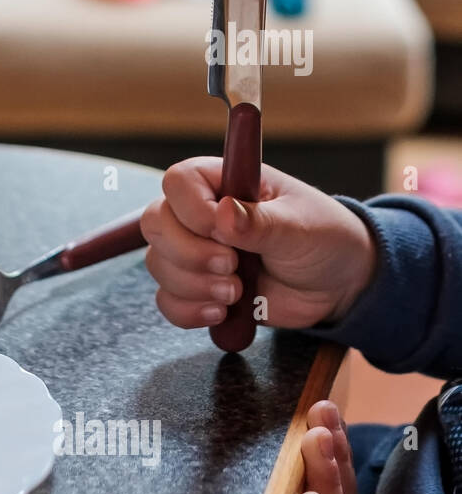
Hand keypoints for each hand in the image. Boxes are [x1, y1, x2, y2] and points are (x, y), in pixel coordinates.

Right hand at [140, 157, 375, 330]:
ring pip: (158, 264)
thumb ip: (262, 222)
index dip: (191, 208)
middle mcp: (199, 214)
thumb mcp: (301, 227)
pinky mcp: (196, 287)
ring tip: (236, 293)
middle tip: (232, 267)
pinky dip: (189, 311)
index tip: (223, 232)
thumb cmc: (324, 239)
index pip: (178, 181)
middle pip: (156, 223)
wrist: (338, 285)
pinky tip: (221, 312)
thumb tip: (223, 214)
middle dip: (189, 254)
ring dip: (193, 285)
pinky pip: (167, 300)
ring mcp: (194, 251)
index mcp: (224, 183)